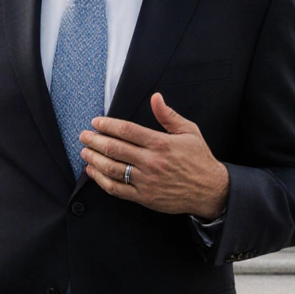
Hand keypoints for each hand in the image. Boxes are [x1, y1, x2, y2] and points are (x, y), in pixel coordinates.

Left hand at [79, 93, 229, 219]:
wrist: (211, 191)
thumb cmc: (199, 159)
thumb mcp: (189, 132)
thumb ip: (168, 115)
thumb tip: (155, 97)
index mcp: (161, 144)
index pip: (127, 131)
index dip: (108, 125)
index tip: (96, 122)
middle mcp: (151, 162)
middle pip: (115, 149)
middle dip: (95, 141)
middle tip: (83, 136)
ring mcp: (146, 181)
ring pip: (112, 169)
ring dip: (94, 160)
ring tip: (84, 152)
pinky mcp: (144, 196)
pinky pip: (117, 189)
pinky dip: (101, 180)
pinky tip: (92, 172)